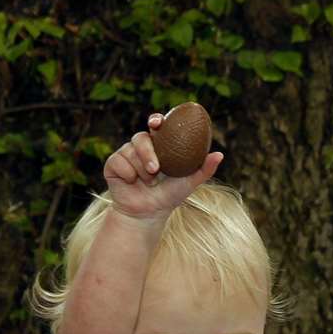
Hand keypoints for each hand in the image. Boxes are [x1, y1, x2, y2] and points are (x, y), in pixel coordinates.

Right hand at [103, 111, 221, 220]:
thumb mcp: (189, 182)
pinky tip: (132, 183)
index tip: (158, 123)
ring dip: (141, 170)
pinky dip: (127, 174)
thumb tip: (220, 154)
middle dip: (147, 153)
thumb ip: (204, 169)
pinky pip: (118, 162)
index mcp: (158, 146)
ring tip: (148, 182)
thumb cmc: (169, 196)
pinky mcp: (112, 164)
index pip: (156, 126)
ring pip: (129, 151)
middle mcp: (141, 147)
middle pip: (140, 138)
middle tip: (155, 169)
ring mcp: (125, 154)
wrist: (148, 212)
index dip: (156, 120)